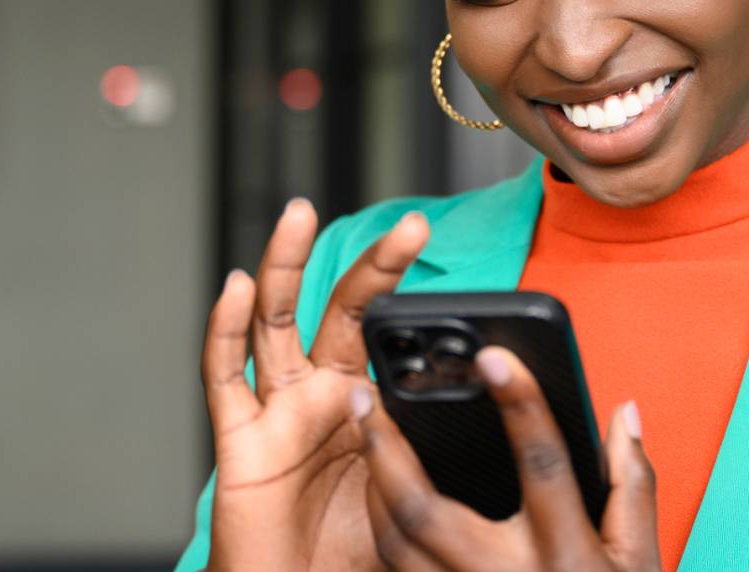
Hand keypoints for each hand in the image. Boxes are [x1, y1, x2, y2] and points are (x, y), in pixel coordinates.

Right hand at [202, 200, 428, 570]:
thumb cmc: (357, 560)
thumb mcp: (421, 500)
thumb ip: (448, 460)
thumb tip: (523, 444)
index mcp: (369, 405)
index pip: (392, 332)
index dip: (417, 299)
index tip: (461, 269)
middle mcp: (322, 395)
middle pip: (343, 310)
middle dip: (375, 265)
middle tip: (412, 224)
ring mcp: (277, 412)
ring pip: (275, 321)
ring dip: (283, 264)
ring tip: (300, 211)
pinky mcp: (239, 441)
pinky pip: (225, 376)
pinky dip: (225, 328)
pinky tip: (235, 284)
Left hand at [347, 347, 660, 571]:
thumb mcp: (640, 559)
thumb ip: (633, 482)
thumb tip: (623, 413)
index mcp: (567, 553)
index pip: (542, 463)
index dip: (520, 404)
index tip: (494, 355)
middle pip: (427, 509)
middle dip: (388, 446)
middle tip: (366, 393)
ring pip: (396, 543)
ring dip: (372, 482)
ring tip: (364, 431)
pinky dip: (382, 528)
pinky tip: (379, 492)